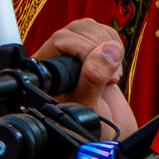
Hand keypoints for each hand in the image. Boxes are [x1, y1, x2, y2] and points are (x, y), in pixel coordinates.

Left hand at [43, 18, 136, 138]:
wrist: (110, 132)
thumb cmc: (92, 127)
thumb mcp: (89, 107)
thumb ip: (93, 78)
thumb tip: (107, 51)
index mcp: (44, 74)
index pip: (60, 41)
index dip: (83, 50)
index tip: (98, 70)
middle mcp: (54, 60)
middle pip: (75, 30)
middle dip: (97, 48)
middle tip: (109, 77)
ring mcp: (72, 53)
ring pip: (89, 27)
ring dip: (107, 46)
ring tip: (111, 75)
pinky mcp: (90, 50)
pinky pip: (103, 31)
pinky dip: (114, 46)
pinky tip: (113, 69)